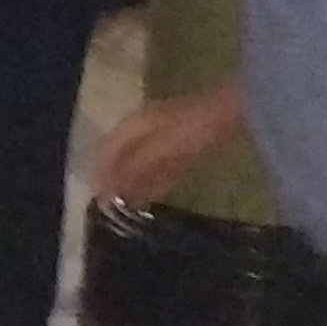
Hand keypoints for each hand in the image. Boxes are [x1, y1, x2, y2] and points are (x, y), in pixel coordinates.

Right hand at [91, 89, 237, 204]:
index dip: (99, 176)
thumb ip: (131, 171)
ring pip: (140, 165)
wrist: (230, 114)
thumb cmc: (189, 131)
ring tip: (127, 210)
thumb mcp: (157, 152)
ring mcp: (164, 137)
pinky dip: (153, 183)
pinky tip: (151, 198)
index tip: (96, 202)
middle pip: (121, 159)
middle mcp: (142, 129)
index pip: (105, 153)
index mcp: (131, 126)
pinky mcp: (182, 147)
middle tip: (111, 211)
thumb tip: (106, 192)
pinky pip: (160, 168)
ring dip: (133, 185)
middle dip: (114, 182)